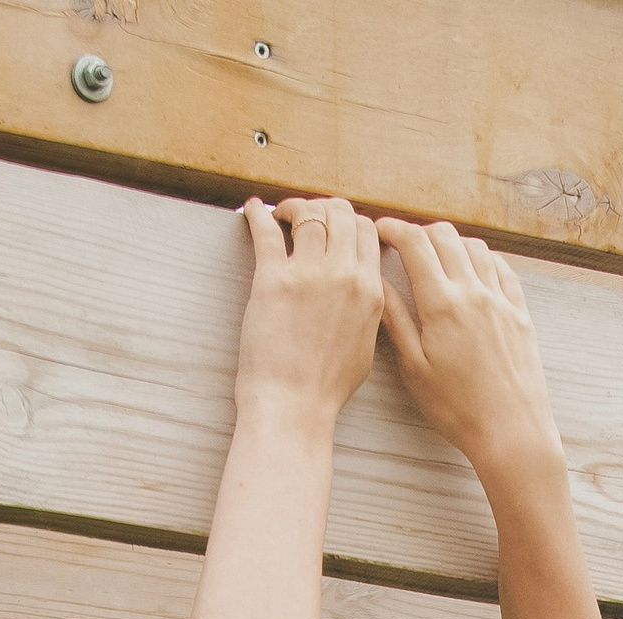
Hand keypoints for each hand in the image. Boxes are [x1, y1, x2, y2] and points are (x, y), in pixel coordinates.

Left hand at [233, 197, 381, 425]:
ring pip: (308, 214)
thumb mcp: (365, 347)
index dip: (350, 221)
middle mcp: (344, 275)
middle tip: (306, 217)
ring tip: (281, 216)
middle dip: (323, 207)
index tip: (335, 227)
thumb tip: (362, 291)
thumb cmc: (326, 387)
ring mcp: (309, 274)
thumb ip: (367, 310)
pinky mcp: (273, 278)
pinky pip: (266, 230)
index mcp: (371, 290)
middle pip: (340, 213)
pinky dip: (257, 214)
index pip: (367, 231)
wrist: (294, 406)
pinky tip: (252, 209)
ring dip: (293, 208)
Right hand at [378, 218, 562, 497]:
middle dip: (420, 232)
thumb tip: (378, 283)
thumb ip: (395, 321)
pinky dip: (483, 258)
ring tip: (438, 256)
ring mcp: (500, 300)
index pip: (414, 244)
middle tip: (406, 245)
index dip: (394, 229)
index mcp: (441, 304)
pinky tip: (474, 269)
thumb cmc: (457, 409)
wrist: (511, 432)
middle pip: (445, 236)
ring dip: (451, 242)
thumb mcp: (414, 369)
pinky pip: (502, 269)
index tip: (382, 230)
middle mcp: (473, 292)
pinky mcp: (520, 313)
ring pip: (474, 247)